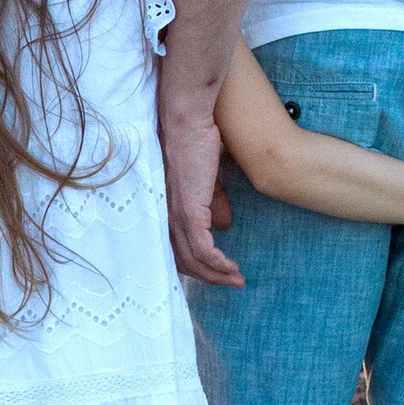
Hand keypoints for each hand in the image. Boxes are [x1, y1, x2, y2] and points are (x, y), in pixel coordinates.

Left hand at [161, 75, 241, 285]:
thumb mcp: (206, 180)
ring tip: (236, 280)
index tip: (216, 273)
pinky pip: (203, 248)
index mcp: (167, 209)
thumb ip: (213, 202)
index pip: (176, 248)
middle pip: (184, 261)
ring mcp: (177, 215)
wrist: (186, 122)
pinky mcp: (190, 211)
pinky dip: (218, 263)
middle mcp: (167, 216)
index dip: (196, 265)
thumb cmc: (195, 143)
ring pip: (194, 259)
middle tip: (231, 282)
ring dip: (217, 274)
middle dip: (209, 277)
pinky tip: (231, 268)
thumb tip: (224, 223)